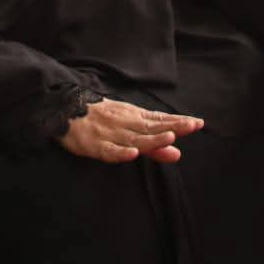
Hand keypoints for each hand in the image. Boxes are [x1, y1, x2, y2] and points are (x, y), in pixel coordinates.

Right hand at [59, 98, 203, 163]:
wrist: (65, 109)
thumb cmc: (101, 118)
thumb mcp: (127, 124)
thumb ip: (152, 141)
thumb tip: (177, 151)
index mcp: (134, 117)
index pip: (160, 120)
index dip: (178, 122)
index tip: (197, 122)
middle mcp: (125, 123)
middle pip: (152, 127)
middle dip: (173, 127)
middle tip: (192, 126)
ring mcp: (110, 134)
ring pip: (133, 138)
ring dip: (152, 139)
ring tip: (169, 139)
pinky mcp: (94, 145)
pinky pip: (108, 150)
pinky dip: (120, 152)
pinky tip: (132, 154)